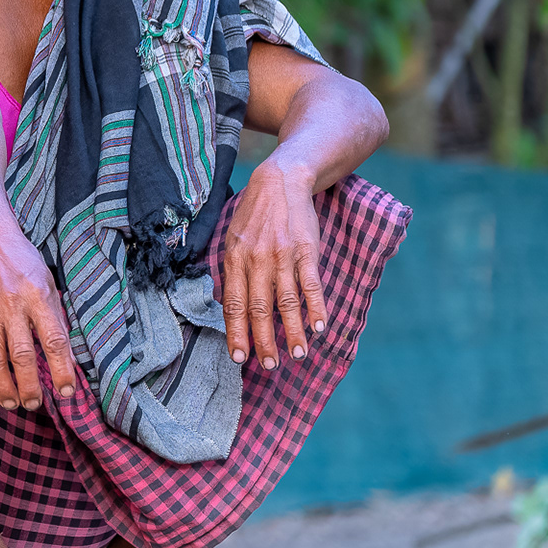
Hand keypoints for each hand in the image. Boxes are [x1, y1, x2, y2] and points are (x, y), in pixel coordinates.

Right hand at [0, 215, 79, 410]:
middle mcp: (10, 304)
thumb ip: (56, 317)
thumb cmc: (20, 258)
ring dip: (3, 387)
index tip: (67, 391)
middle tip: (35, 404)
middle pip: (22, 356)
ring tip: (11, 403)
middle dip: (30, 387)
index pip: (54, 341)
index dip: (62, 370)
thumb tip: (67, 356)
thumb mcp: (47, 281)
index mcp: (37, 295)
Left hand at [220, 159, 326, 369]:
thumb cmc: (254, 217)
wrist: (280, 182)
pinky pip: (311, 285)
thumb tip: (227, 306)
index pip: (233, 304)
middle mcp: (256, 261)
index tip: (239, 357)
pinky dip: (316, 308)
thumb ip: (232, 272)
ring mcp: (282, 256)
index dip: (236, 332)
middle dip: (263, 340)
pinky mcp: (306, 251)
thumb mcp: (232, 240)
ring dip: (293, 332)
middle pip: (259, 309)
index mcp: (234, 260)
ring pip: (287, 302)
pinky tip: (319, 327)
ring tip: (298, 355)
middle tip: (269, 365)